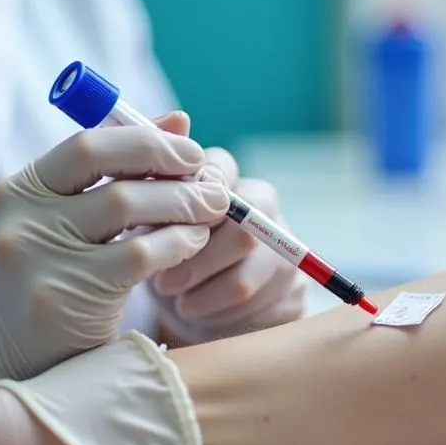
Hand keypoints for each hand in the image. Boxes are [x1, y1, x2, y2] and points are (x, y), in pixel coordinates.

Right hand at [0, 114, 230, 400]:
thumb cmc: (44, 282)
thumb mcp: (63, 223)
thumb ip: (113, 174)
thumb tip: (179, 122)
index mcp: (18, 190)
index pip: (88, 143)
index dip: (147, 141)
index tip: (190, 151)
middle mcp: (21, 218)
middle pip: (113, 174)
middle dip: (174, 174)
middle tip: (214, 187)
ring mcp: (38, 258)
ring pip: (129, 209)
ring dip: (182, 208)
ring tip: (210, 214)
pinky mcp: (63, 297)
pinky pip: (139, 256)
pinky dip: (176, 244)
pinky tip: (190, 245)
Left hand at [150, 148, 305, 343]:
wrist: (184, 310)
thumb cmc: (163, 256)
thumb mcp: (150, 225)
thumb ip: (156, 187)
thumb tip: (176, 125)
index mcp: (230, 182)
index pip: (222, 173)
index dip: (192, 203)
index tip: (161, 231)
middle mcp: (266, 210)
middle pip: (244, 232)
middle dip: (199, 262)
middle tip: (164, 283)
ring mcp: (287, 252)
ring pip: (247, 280)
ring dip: (206, 297)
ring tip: (179, 304)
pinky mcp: (295, 295)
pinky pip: (260, 311)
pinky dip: (223, 319)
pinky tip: (203, 317)